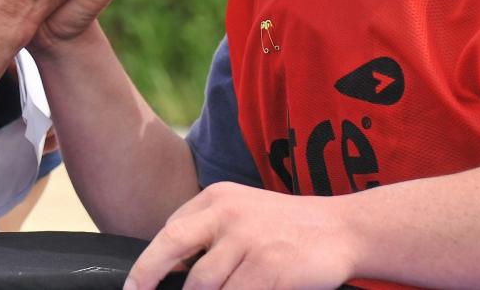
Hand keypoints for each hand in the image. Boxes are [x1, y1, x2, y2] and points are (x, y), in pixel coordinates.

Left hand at [126, 183, 357, 289]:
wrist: (344, 229)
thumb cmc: (286, 229)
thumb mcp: (242, 213)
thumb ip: (207, 232)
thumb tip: (166, 270)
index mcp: (217, 198)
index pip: (170, 232)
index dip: (148, 264)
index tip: (135, 287)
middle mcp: (230, 214)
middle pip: (174, 248)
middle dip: (148, 277)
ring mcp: (251, 241)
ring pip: (205, 285)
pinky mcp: (272, 268)